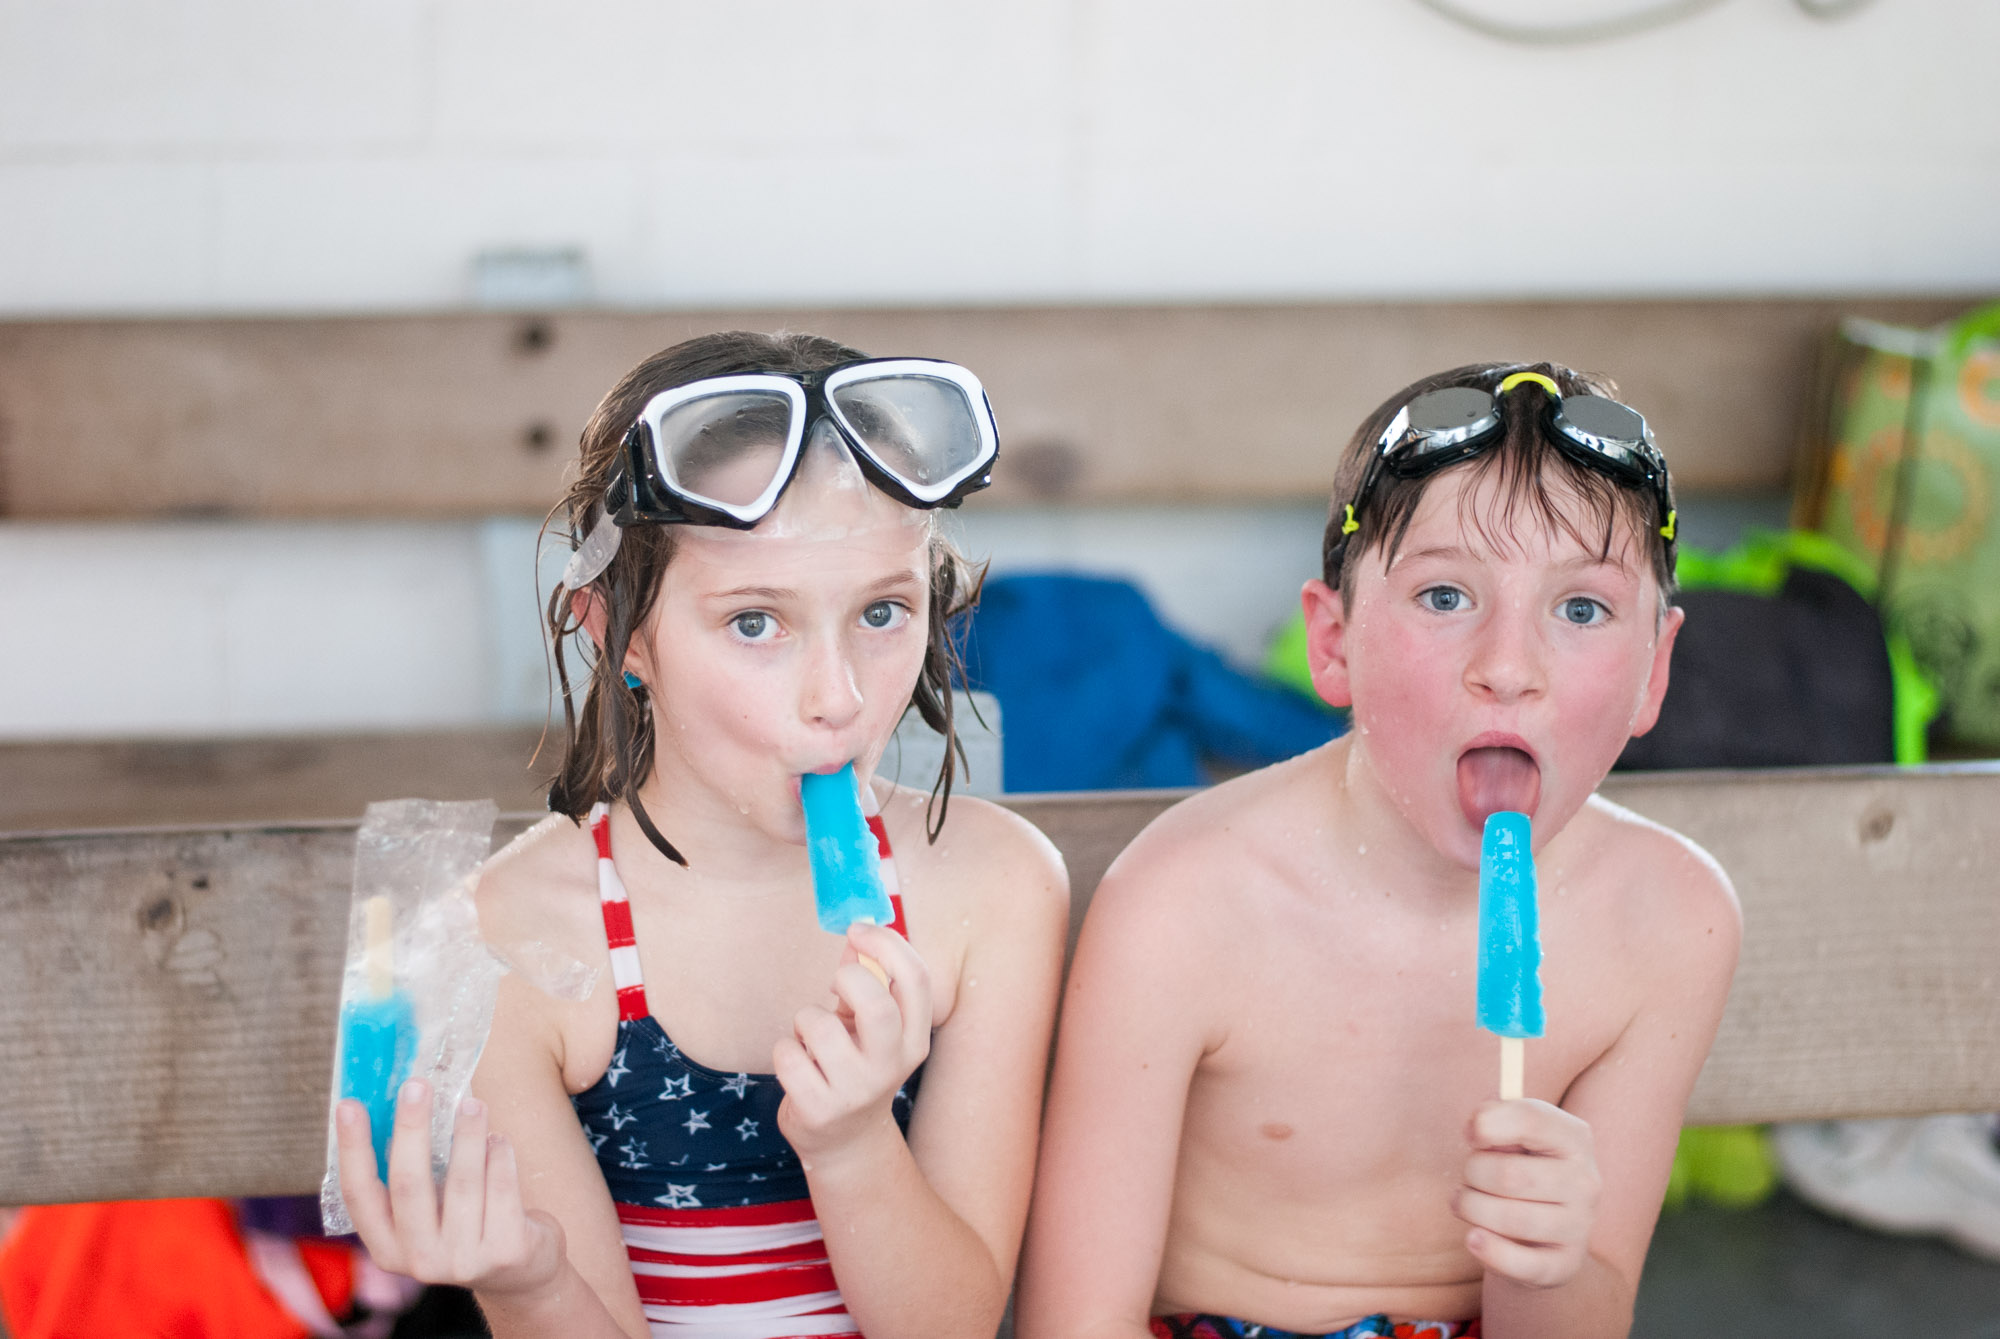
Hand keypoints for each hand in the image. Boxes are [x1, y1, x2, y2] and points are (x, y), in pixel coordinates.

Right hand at [336, 1078, 563, 1296]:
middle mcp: (419, 1260)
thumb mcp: (431, 1211)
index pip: (358, 1195)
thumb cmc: (468, 1222)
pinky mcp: (505, 1251)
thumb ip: (416, 1171)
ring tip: (472, 1103)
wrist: (522, 1272)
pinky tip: (498, 1139)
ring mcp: (463, 1260)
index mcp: (388, 1248)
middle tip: (416, 1085)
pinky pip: (502, 1188)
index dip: (352, 1149)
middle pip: (408, 1184)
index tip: (348, 1105)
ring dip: (467, 1134)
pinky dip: (500, 1155)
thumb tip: (406, 1098)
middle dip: (411, 1128)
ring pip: (462, 1182)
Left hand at [773, 922, 931, 1163]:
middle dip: (847, 980)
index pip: (916, 980)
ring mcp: (855, 1092)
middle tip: (834, 985)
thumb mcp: (870, 1028)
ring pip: (819, 1026)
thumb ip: (866, 982)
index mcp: (914, 1040)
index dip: (886, 944)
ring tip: (811, 1039)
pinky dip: (786, 1049)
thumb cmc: (856, 1066)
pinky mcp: (818, 1110)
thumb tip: (855, 936)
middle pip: (876, 1004)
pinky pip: (788, 1054)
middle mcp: (891, 1067)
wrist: (845, 1143)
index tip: (859, 929)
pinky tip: (798, 1065)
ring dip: (805, 1019)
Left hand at [1453, 1098, 1601, 1288]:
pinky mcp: (1565, 1264)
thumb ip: (1493, 1118)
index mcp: (1574, 1138)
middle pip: (1509, 1174)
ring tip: (1465, 1203)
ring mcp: (1579, 1226)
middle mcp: (1585, 1182)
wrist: (1546, 1230)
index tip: (1469, 1135)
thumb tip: (1477, 1127)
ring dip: (1472, 1208)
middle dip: (1472, 1173)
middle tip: (1469, 1177)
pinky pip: (1521, 1262)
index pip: (1531, 1119)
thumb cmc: (1521, 1168)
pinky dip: (1489, 1250)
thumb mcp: (1513, 1136)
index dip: (1488, 1123)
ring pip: (1509, 1217)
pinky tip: (1473, 1238)